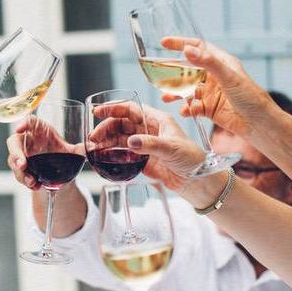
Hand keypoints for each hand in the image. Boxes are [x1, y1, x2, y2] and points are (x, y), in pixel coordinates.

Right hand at [6, 116, 82, 190]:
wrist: (58, 170)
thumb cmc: (60, 153)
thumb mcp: (70, 152)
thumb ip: (78, 150)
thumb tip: (91, 148)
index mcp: (39, 130)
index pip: (29, 121)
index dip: (23, 123)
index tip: (20, 129)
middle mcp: (27, 140)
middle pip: (14, 143)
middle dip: (16, 154)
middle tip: (23, 164)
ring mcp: (21, 155)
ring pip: (14, 162)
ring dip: (22, 173)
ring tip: (33, 182)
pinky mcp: (21, 168)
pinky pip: (19, 175)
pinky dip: (26, 182)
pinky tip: (36, 186)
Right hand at [86, 101, 202, 189]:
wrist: (197, 182)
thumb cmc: (192, 159)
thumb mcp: (171, 148)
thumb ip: (149, 144)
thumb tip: (130, 142)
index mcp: (157, 120)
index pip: (131, 109)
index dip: (113, 108)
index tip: (98, 112)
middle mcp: (149, 130)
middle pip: (121, 124)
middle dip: (105, 128)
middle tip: (94, 137)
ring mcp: (144, 145)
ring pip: (119, 139)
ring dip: (106, 142)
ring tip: (94, 148)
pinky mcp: (142, 160)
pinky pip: (123, 154)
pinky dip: (111, 155)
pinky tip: (103, 157)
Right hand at [159, 37, 273, 137]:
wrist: (259, 124)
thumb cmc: (250, 97)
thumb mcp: (228, 77)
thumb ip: (207, 63)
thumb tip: (187, 49)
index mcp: (221, 62)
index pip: (198, 47)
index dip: (181, 44)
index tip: (163, 43)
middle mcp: (215, 76)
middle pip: (188, 70)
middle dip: (173, 73)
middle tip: (158, 74)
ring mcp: (211, 93)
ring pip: (188, 90)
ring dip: (176, 93)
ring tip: (165, 97)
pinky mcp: (210, 109)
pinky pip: (193, 107)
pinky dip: (187, 109)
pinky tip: (184, 111)